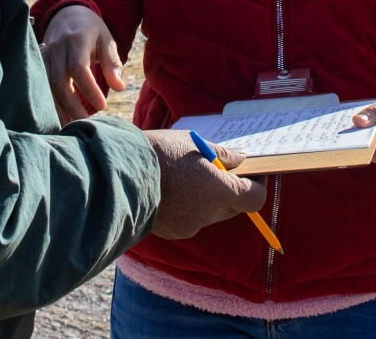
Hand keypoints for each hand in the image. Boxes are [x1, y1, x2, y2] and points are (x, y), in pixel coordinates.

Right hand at [40, 5, 124, 124]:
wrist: (66, 14)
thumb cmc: (91, 31)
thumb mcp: (106, 41)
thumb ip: (112, 63)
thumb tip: (119, 87)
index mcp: (76, 40)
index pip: (79, 68)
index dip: (89, 89)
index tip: (103, 105)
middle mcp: (56, 48)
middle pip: (59, 81)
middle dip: (72, 105)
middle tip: (86, 121)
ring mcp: (43, 56)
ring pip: (45, 86)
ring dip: (57, 108)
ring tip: (71, 126)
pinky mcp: (37, 64)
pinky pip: (39, 86)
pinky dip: (47, 103)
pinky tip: (57, 118)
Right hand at [144, 129, 266, 239]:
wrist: (119, 174)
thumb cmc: (160, 153)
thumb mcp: (194, 143)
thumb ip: (222, 155)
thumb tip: (241, 159)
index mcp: (219, 191)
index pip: (255, 198)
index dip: (256, 184)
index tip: (251, 171)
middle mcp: (209, 214)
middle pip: (234, 207)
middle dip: (231, 190)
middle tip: (219, 169)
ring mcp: (190, 226)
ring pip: (211, 213)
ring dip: (208, 198)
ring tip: (187, 177)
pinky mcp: (174, 232)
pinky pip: (191, 219)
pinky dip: (188, 206)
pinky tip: (171, 190)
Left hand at [353, 83, 375, 169]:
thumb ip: (375, 110)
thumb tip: (356, 122)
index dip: (359, 144)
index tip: (342, 137)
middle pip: (372, 152)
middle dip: (359, 139)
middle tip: (350, 125)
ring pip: (372, 155)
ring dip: (365, 142)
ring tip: (366, 126)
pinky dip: (372, 145)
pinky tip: (372, 133)